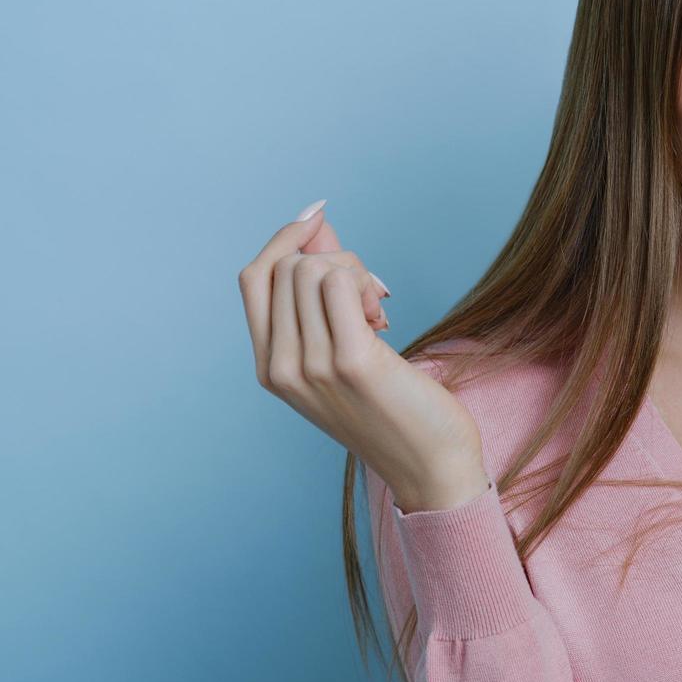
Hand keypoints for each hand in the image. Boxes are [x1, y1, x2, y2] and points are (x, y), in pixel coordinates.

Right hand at [237, 199, 487, 509]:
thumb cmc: (393, 404)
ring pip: (311, 269)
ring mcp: (309, 367)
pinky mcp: (348, 362)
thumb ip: (323, 289)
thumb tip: (315, 224)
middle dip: (334, 258)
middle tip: (370, 294)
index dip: (284, 238)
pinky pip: (337, 283)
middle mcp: (279, 369)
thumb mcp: (342, 347)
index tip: (319, 216)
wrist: (429, 465)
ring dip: (354, 272)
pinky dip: (363, 283)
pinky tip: (382, 316)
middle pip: (286, 265)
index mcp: (269, 369)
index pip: (252, 278)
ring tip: (376, 311)